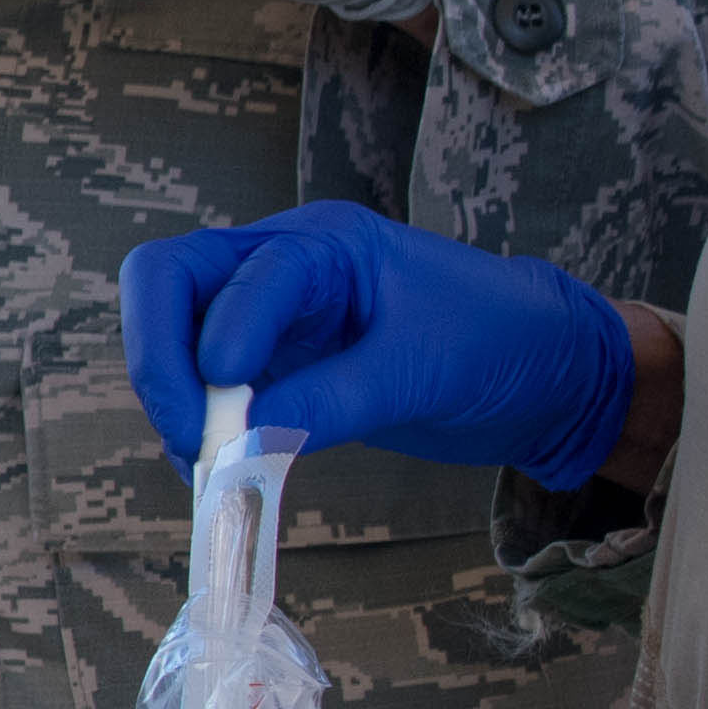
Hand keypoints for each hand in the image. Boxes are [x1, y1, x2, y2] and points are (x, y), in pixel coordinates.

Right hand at [120, 200, 639, 487]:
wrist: (547, 371)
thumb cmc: (502, 343)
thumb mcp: (422, 370)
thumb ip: (329, 401)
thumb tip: (240, 444)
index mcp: (326, 244)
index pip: (240, 274)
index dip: (216, 338)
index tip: (221, 416)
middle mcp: (283, 266)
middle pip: (169, 280)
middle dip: (160, 356)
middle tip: (186, 431)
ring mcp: (272, 314)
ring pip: (174, 329)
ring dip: (172, 393)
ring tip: (202, 458)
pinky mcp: (274, 362)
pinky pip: (205, 382)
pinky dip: (198, 423)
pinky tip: (219, 464)